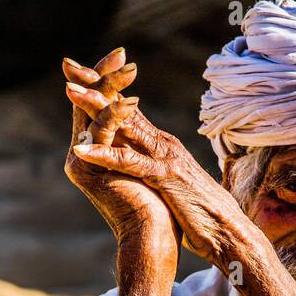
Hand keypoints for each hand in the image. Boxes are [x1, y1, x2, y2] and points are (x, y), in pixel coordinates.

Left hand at [68, 61, 253, 267]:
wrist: (226, 230)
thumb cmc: (199, 211)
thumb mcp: (171, 181)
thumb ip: (155, 166)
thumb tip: (136, 161)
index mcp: (162, 144)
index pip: (129, 108)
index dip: (105, 88)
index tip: (78, 73)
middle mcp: (162, 143)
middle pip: (124, 106)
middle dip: (96, 85)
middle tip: (68, 65)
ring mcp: (164, 158)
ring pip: (125, 126)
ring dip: (96, 109)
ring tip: (70, 92)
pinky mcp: (165, 178)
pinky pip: (130, 163)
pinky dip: (105, 156)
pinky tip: (81, 151)